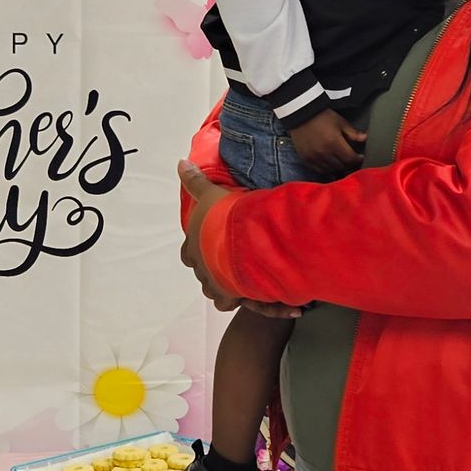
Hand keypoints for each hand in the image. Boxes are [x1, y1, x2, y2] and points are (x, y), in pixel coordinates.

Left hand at [177, 160, 303, 316]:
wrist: (240, 239)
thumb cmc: (222, 219)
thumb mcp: (210, 194)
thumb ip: (196, 182)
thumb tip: (181, 164)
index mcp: (194, 249)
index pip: (189, 254)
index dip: (199, 250)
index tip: (211, 245)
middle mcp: (203, 271)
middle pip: (207, 277)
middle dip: (221, 272)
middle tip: (239, 264)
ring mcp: (219, 287)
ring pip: (224, 295)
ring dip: (240, 290)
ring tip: (258, 283)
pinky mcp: (237, 297)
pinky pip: (254, 305)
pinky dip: (271, 306)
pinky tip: (288, 302)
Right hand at [288, 107, 366, 177]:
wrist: (301, 114)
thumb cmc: (322, 116)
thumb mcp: (340, 122)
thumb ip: (353, 133)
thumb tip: (365, 139)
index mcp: (334, 143)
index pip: (350, 159)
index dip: (357, 159)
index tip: (360, 157)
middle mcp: (324, 153)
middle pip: (341, 166)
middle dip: (349, 164)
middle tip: (351, 160)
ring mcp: (314, 157)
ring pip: (331, 170)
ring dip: (338, 168)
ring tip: (341, 162)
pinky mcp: (306, 159)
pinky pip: (319, 170)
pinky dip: (326, 169)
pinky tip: (330, 164)